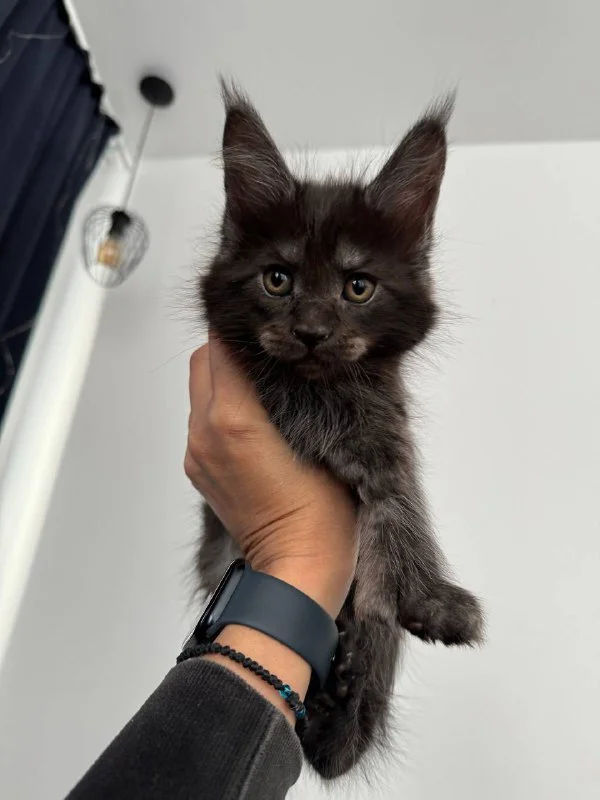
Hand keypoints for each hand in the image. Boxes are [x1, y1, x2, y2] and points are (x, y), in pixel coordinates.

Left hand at [185, 336, 357, 619]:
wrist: (298, 570)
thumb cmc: (323, 514)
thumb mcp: (324, 438)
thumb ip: (300, 392)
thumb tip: (293, 359)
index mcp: (234, 420)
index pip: (221, 347)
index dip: (243, 328)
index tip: (267, 325)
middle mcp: (205, 433)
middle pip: (203, 362)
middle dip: (231, 349)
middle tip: (268, 352)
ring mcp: (198, 454)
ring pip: (200, 390)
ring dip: (226, 378)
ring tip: (266, 385)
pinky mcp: (199, 470)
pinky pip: (202, 420)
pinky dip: (222, 407)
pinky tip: (257, 418)